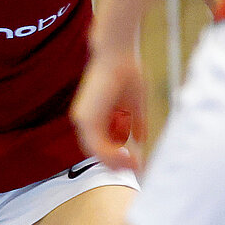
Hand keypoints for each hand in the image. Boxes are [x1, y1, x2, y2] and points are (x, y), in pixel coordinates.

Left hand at [71, 47, 147, 171]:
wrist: (117, 55)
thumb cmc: (126, 73)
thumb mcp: (134, 104)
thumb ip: (135, 123)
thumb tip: (140, 141)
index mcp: (93, 116)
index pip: (101, 144)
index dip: (117, 157)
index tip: (135, 163)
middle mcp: (84, 119)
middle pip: (98, 152)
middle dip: (117, 164)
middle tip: (137, 169)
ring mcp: (83, 120)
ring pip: (97, 153)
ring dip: (117, 163)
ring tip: (136, 166)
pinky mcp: (86, 119)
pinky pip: (98, 146)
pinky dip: (113, 156)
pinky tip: (129, 158)